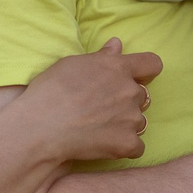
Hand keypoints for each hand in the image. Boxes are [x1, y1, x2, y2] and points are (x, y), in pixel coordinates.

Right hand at [15, 39, 163, 165]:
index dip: (146, 72)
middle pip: (142, 96)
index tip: (136, 78)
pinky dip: (124, 147)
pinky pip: (137, 146)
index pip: (152, 64)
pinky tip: (104, 145)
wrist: (41, 127)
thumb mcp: (72, 64)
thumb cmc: (50, 92)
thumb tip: (117, 45)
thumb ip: (101, 56)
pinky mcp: (127, 143)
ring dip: (125, 124)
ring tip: (98, 128)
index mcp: (118, 68)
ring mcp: (131, 118)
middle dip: (127, 101)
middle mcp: (129, 91)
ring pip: (139, 121)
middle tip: (101, 109)